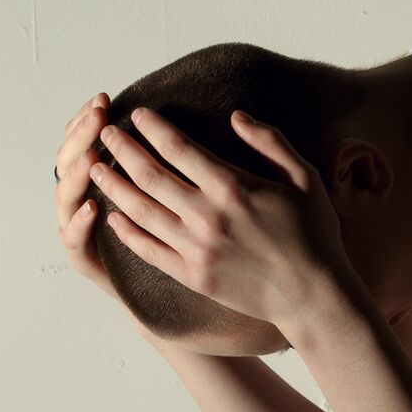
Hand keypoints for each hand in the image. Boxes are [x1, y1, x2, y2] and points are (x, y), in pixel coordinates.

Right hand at [53, 92, 158, 341]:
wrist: (157, 293)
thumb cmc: (172, 239)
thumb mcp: (169, 194)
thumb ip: (162, 158)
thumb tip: (161, 116)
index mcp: (98, 179)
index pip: (83, 139)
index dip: (88, 119)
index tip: (104, 100)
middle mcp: (81, 199)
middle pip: (69, 160)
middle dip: (82, 137)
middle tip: (98, 118)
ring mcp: (77, 228)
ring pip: (66, 195)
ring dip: (76, 174)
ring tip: (91, 157)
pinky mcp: (82, 257)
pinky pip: (74, 239)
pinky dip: (79, 222)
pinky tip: (92, 208)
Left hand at [91, 106, 353, 328]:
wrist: (313, 296)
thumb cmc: (314, 235)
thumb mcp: (305, 179)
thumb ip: (270, 143)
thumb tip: (236, 116)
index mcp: (233, 187)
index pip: (178, 148)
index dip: (153, 128)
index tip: (137, 115)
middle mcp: (207, 216)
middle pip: (150, 175)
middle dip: (123, 150)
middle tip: (106, 134)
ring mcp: (196, 248)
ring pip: (141, 211)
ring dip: (114, 187)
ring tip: (97, 169)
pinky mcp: (192, 275)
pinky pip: (149, 250)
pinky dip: (127, 233)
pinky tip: (113, 218)